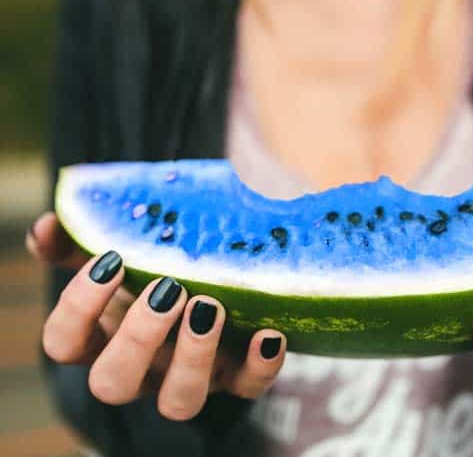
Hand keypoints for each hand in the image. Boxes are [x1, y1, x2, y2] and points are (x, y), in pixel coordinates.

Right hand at [27, 212, 286, 420]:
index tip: (111, 260)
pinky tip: (268, 334)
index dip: (78, 308)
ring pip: (179, 401)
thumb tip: (48, 226)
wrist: (221, 272)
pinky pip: (248, 388)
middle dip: (137, 337)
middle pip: (114, 383)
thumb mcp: (123, 251)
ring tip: (211, 305)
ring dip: (193, 356)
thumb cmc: (158, 265)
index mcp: (103, 337)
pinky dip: (259, 367)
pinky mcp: (238, 377)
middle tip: (168, 289)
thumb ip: (81, 239)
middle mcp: (142, 368)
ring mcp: (191, 378)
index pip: (64, 344)